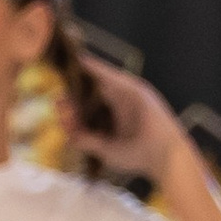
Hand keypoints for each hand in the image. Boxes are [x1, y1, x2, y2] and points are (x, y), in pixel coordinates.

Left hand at [69, 58, 183, 185]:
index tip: (58, 102)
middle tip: (56, 86)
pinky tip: (84, 62)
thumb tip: (66, 130)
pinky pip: (115, 77)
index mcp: (113, 117)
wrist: (164, 158)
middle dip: (75, 87)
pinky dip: (100, 70)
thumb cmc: (138, 156)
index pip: (90, 106)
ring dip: (85, 72)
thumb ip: (85, 140)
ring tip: (66, 63)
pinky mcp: (138, 91)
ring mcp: (130, 96)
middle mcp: (121, 104)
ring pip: (103, 80)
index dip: (73, 102)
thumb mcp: (105, 150)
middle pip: (94, 90)